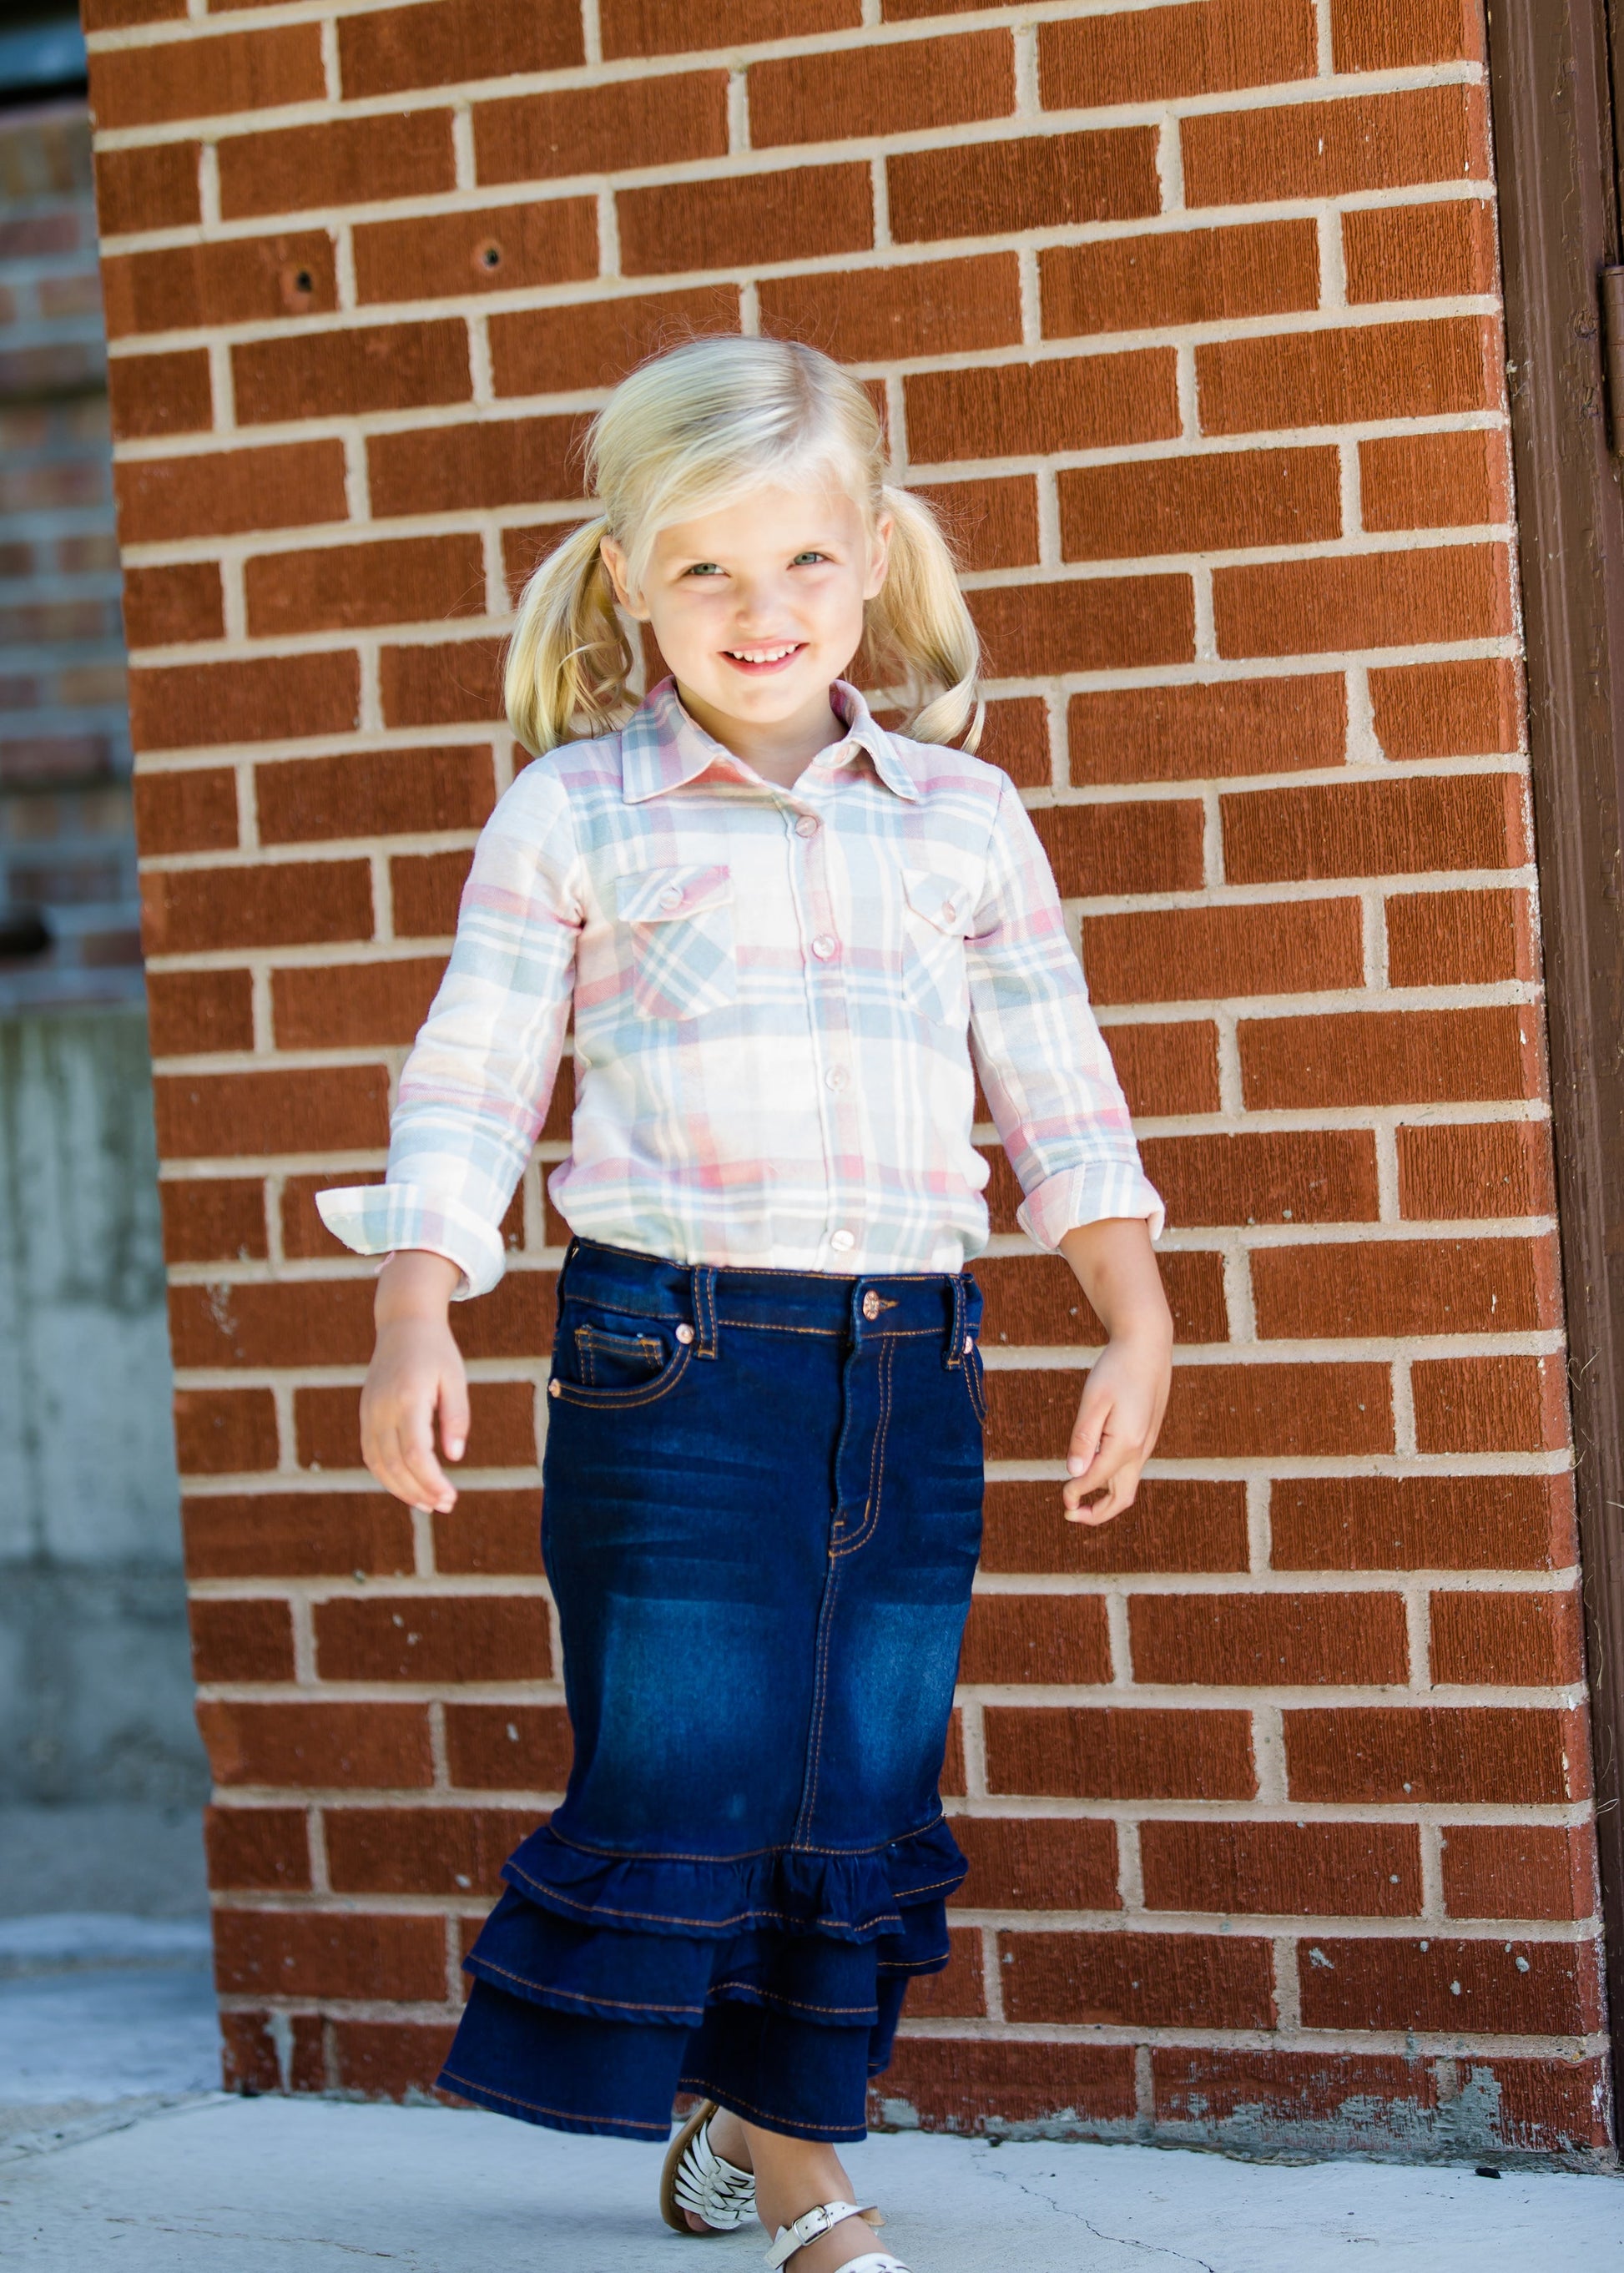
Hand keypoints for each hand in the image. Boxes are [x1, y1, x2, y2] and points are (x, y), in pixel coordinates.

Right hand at [360, 1252, 467, 1511]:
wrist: (403, 1324)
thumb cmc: (436, 1351)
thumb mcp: (455, 1378)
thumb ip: (456, 1417)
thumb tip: (455, 1457)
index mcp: (407, 1397)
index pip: (415, 1453)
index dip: (431, 1481)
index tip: (450, 1497)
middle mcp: (382, 1408)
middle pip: (395, 1464)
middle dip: (420, 1491)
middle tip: (445, 1505)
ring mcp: (369, 1412)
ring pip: (378, 1463)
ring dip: (402, 1489)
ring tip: (428, 1504)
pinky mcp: (365, 1414)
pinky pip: (370, 1453)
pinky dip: (386, 1475)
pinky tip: (407, 1486)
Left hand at [1056, 1218, 1172, 1525]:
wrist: (1148, 1344)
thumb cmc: (1116, 1368)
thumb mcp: (1094, 1400)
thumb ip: (1083, 1439)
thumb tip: (1074, 1474)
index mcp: (1126, 1444)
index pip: (1096, 1481)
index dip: (1076, 1495)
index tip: (1061, 1501)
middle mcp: (1141, 1450)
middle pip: (1123, 1498)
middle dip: (1098, 1514)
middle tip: (1071, 1515)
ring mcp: (1147, 1444)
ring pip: (1128, 1485)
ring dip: (1105, 1498)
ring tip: (1080, 1499)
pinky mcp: (1146, 1435)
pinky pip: (1131, 1469)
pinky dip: (1112, 1480)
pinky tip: (1094, 1470)